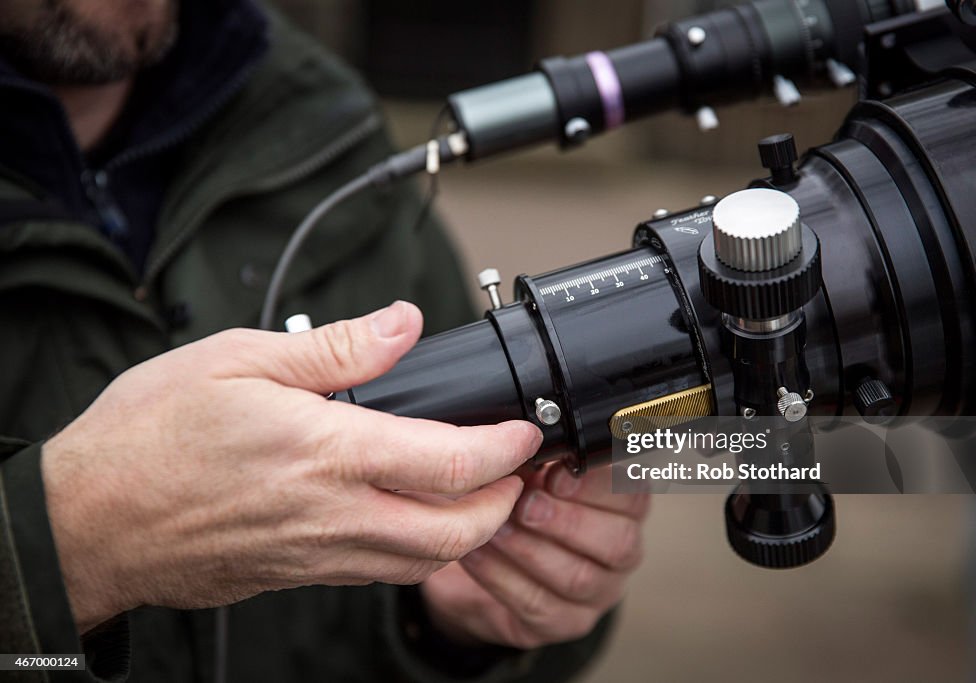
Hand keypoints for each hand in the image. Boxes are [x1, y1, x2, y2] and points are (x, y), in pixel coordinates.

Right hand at [41, 301, 541, 632]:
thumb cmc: (150, 437)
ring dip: (469, 532)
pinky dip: (420, 550)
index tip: (524, 431)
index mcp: (328, 453)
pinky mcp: (300, 575)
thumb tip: (402, 324)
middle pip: (458, 531)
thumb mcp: (238, 360)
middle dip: (505, 503)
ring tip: (479, 493)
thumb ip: (334, 347)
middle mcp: (334, 515)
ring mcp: (319, 555)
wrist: (89, 521)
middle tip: (514, 468)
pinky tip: (414, 517)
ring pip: (426, 562)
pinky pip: (381, 573)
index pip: (452, 463)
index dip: (505, 449)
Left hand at [421, 463, 648, 649]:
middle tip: (525, 503)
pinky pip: (539, 604)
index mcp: (622, 504)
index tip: (556, 472)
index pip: (632, 494)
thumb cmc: (511, 503)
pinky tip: (477, 553)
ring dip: (530, 548)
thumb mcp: (528, 470)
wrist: (481, 556)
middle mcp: (619, 549)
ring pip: (579, 577)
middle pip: (618, 541)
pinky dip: (502, 576)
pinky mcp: (563, 622)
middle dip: (567, 520)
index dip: (597, 485)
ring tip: (495, 527)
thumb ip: (540, 458)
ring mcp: (596, 591)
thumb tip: (526, 436)